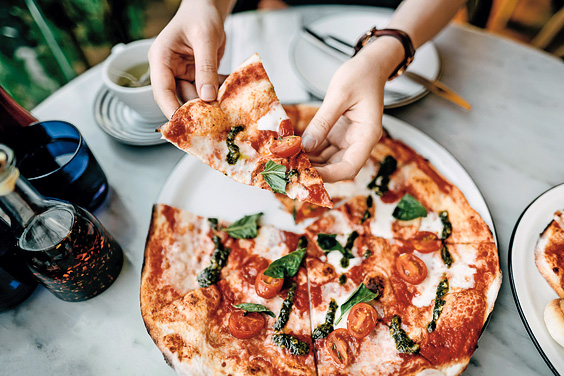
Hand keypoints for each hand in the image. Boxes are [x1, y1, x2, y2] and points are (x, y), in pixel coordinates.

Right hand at [148, 0, 226, 118]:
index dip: (171, 110)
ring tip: (228, 105)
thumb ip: (206, 67)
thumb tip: (207, 96)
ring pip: (195, 97)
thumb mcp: (205, 38)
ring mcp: (183, 74)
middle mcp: (169, 69)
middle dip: (197, 109)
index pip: (162, 90)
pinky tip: (231, 93)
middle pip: (180, 98)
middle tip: (216, 119)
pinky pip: (207, 91)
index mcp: (161, 58)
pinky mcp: (197, 77)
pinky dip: (219, 93)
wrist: (208, 7)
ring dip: (212, 102)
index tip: (184, 125)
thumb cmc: (201, 15)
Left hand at [302, 37, 403, 182]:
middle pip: (337, 167)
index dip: (329, 175)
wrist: (369, 66)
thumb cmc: (360, 76)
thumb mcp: (339, 95)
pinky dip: (309, 150)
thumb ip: (323, 121)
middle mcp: (359, 142)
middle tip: (290, 167)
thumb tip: (306, 145)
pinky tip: (293, 149)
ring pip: (327, 161)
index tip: (308, 174)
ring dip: (309, 162)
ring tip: (288, 159)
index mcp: (367, 135)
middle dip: (315, 170)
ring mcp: (348, 140)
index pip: (350, 167)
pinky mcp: (338, 135)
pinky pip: (322, 149)